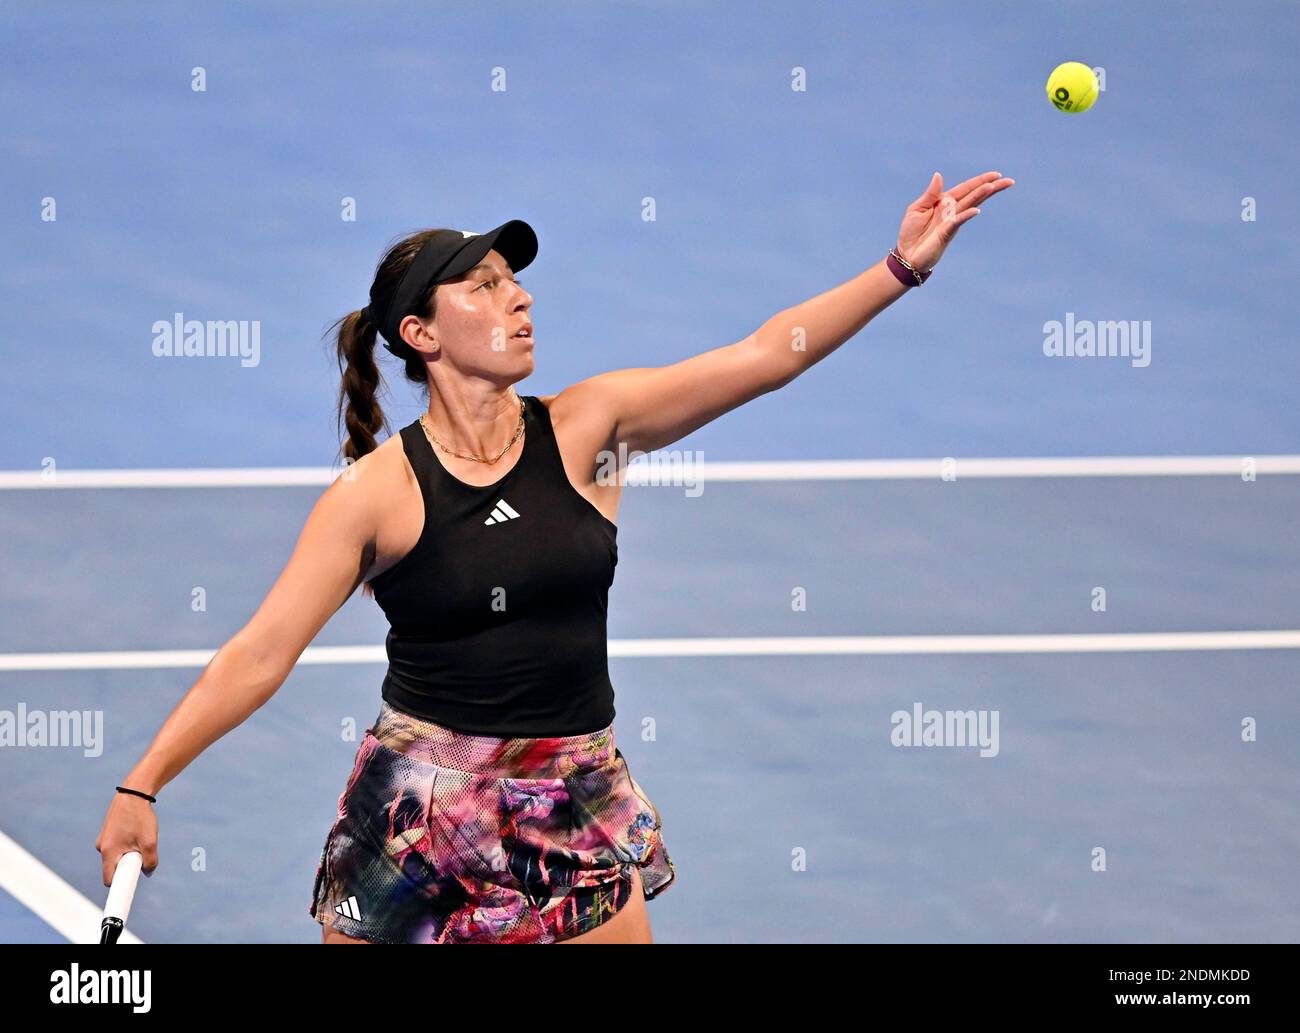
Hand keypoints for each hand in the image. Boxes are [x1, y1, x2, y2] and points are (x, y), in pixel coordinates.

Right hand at [96, 793, 158, 885]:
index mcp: (108, 853)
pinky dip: (129, 843)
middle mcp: (102, 848)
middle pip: (115, 868)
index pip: (110, 880)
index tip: (125, 896)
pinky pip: (119, 845)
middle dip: (129, 865)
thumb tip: (148, 872)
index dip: (118, 888)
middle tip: (142, 853)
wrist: (134, 793)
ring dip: (131, 852)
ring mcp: (104, 839)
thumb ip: (150, 862)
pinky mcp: (109, 833)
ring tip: (141, 835)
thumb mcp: (150, 842)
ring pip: (118, 855)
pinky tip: (137, 830)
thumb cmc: (140, 817)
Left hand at [895, 170, 1013, 274]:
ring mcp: (951, 222)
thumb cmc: (911, 232)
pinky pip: (957, 222)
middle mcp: (951, 210)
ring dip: (980, 196)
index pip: (966, 188)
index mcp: (944, 202)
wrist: (907, 255)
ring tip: (993, 187)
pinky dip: (966, 215)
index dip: (980, 181)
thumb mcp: (917, 208)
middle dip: (990, 187)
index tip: (996, 175)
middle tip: (1008, 181)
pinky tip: (976, 210)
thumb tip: (938, 175)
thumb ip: (930, 193)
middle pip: (974, 195)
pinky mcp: (946, 233)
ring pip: (969, 205)